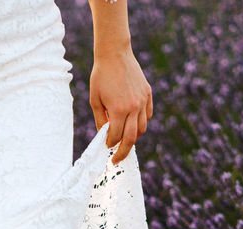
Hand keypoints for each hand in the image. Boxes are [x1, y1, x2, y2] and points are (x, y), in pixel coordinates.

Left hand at [89, 46, 152, 164]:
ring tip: (125, 141)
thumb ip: (100, 120)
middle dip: (124, 151)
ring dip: (133, 137)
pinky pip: (148, 115)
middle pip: (132, 138)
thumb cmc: (101, 76)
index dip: (110, 144)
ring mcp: (142, 100)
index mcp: (118, 110)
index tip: (106, 148)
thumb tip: (104, 135)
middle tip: (117, 159)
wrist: (115, 54)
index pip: (116, 136)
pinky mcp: (147, 94)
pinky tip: (134, 125)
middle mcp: (133, 107)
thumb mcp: (95, 100)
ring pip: (142, 128)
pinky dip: (142, 123)